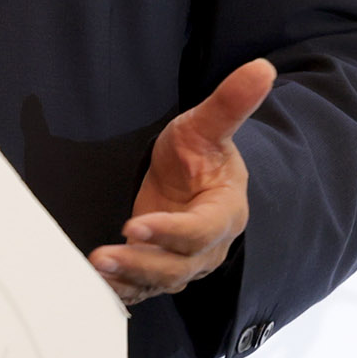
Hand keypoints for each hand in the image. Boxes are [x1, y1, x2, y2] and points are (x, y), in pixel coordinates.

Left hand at [89, 58, 275, 304]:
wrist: (190, 175)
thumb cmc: (200, 151)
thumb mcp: (207, 125)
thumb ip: (230, 103)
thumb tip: (261, 68)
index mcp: (225, 212)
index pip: (200, 231)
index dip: (170, 232)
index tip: (135, 225)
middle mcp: (207, 247)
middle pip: (178, 267)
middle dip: (141, 263)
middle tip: (104, 256)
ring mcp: (184, 263)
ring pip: (159, 282)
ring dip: (126, 278)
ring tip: (95, 269)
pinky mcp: (159, 270)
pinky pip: (142, 289)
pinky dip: (120, 289)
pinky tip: (95, 282)